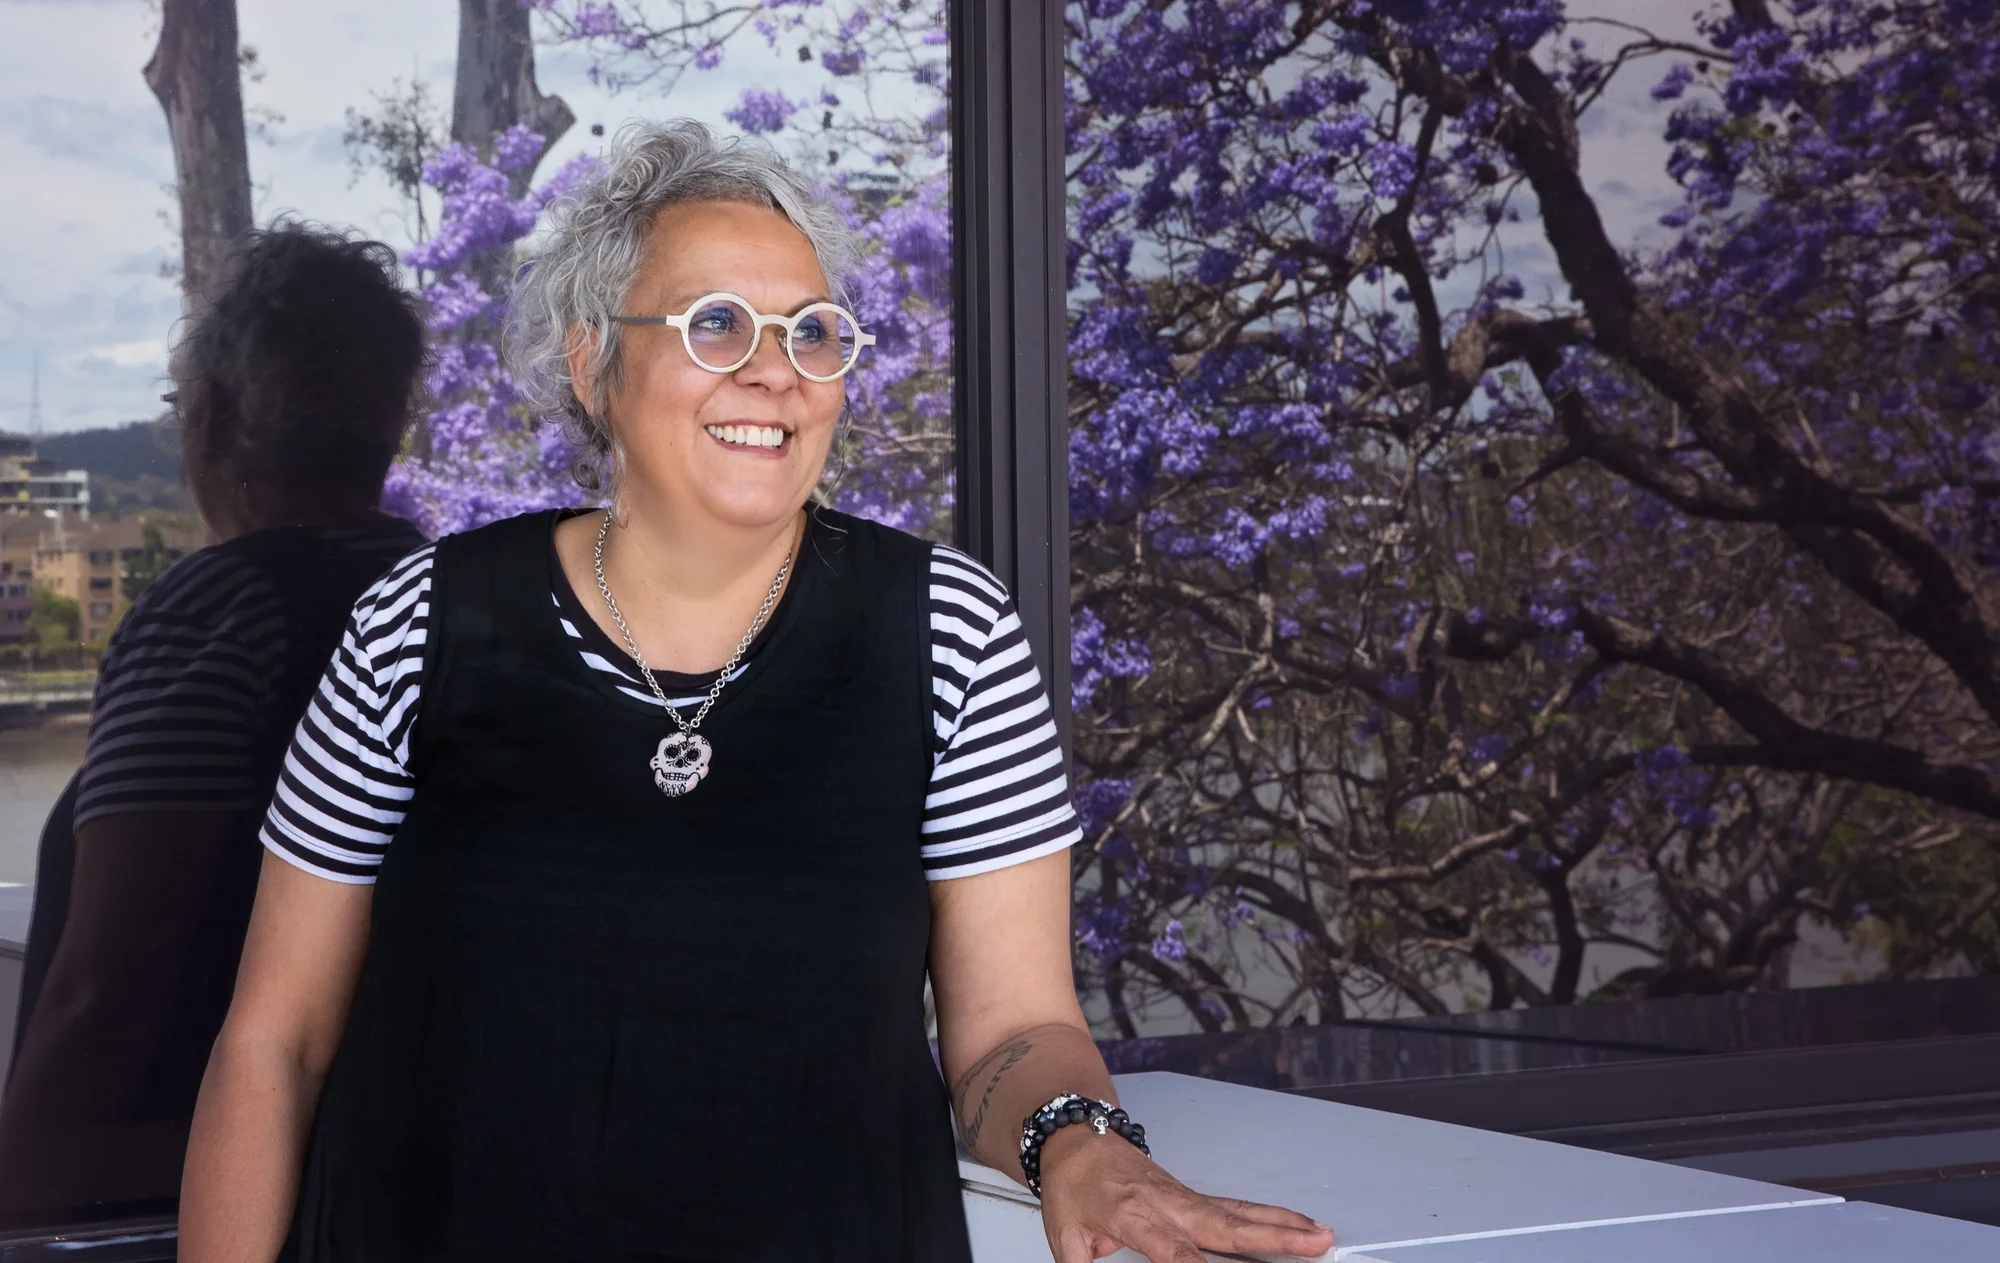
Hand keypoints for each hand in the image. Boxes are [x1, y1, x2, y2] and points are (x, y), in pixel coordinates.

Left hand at [1036, 1127, 1336, 1262]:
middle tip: (1313, 1244)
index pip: (1176, 1254)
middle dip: (1272, 1237)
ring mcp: (1185, 1197)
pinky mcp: (1193, 1196)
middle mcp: (1169, 1204)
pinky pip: (1236, 1206)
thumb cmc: (1073, 1187)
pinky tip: (1296, 1222)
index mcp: (1135, 1216)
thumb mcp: (1066, 1240)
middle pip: (1226, 1226)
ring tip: (1320, 1234)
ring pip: (1239, 1212)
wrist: (1076, 1139)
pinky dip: (1270, 1215)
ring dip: (1282, 1223)